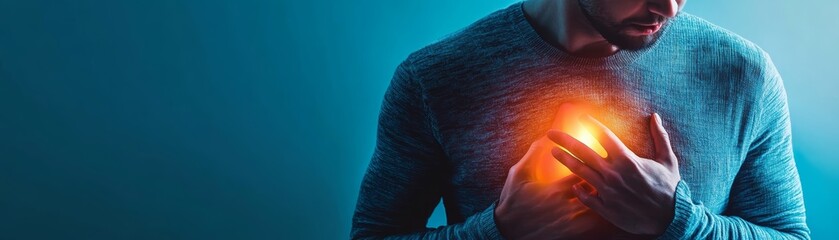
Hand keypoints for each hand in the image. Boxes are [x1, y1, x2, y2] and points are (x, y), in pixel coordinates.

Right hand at [495, 136, 615, 239]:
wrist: (506, 228)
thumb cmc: (512, 199)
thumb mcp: (518, 173)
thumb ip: (533, 154)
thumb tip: (544, 137)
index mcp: (554, 190)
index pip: (582, 174)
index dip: (590, 166)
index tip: (593, 161)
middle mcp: (564, 206)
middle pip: (592, 192)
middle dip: (599, 182)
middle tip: (604, 175)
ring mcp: (567, 222)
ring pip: (594, 210)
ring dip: (600, 200)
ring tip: (604, 192)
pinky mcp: (567, 233)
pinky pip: (589, 226)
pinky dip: (595, 217)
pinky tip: (598, 211)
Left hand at [547, 113, 680, 235]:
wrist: (672, 217)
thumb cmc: (670, 187)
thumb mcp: (668, 160)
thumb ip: (660, 137)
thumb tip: (655, 116)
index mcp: (627, 159)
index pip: (603, 135)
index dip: (590, 124)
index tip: (580, 116)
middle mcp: (614, 173)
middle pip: (583, 151)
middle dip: (565, 140)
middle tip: (551, 132)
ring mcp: (608, 191)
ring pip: (580, 172)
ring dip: (565, 160)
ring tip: (553, 152)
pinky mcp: (606, 207)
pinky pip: (585, 197)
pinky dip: (578, 190)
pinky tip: (573, 184)